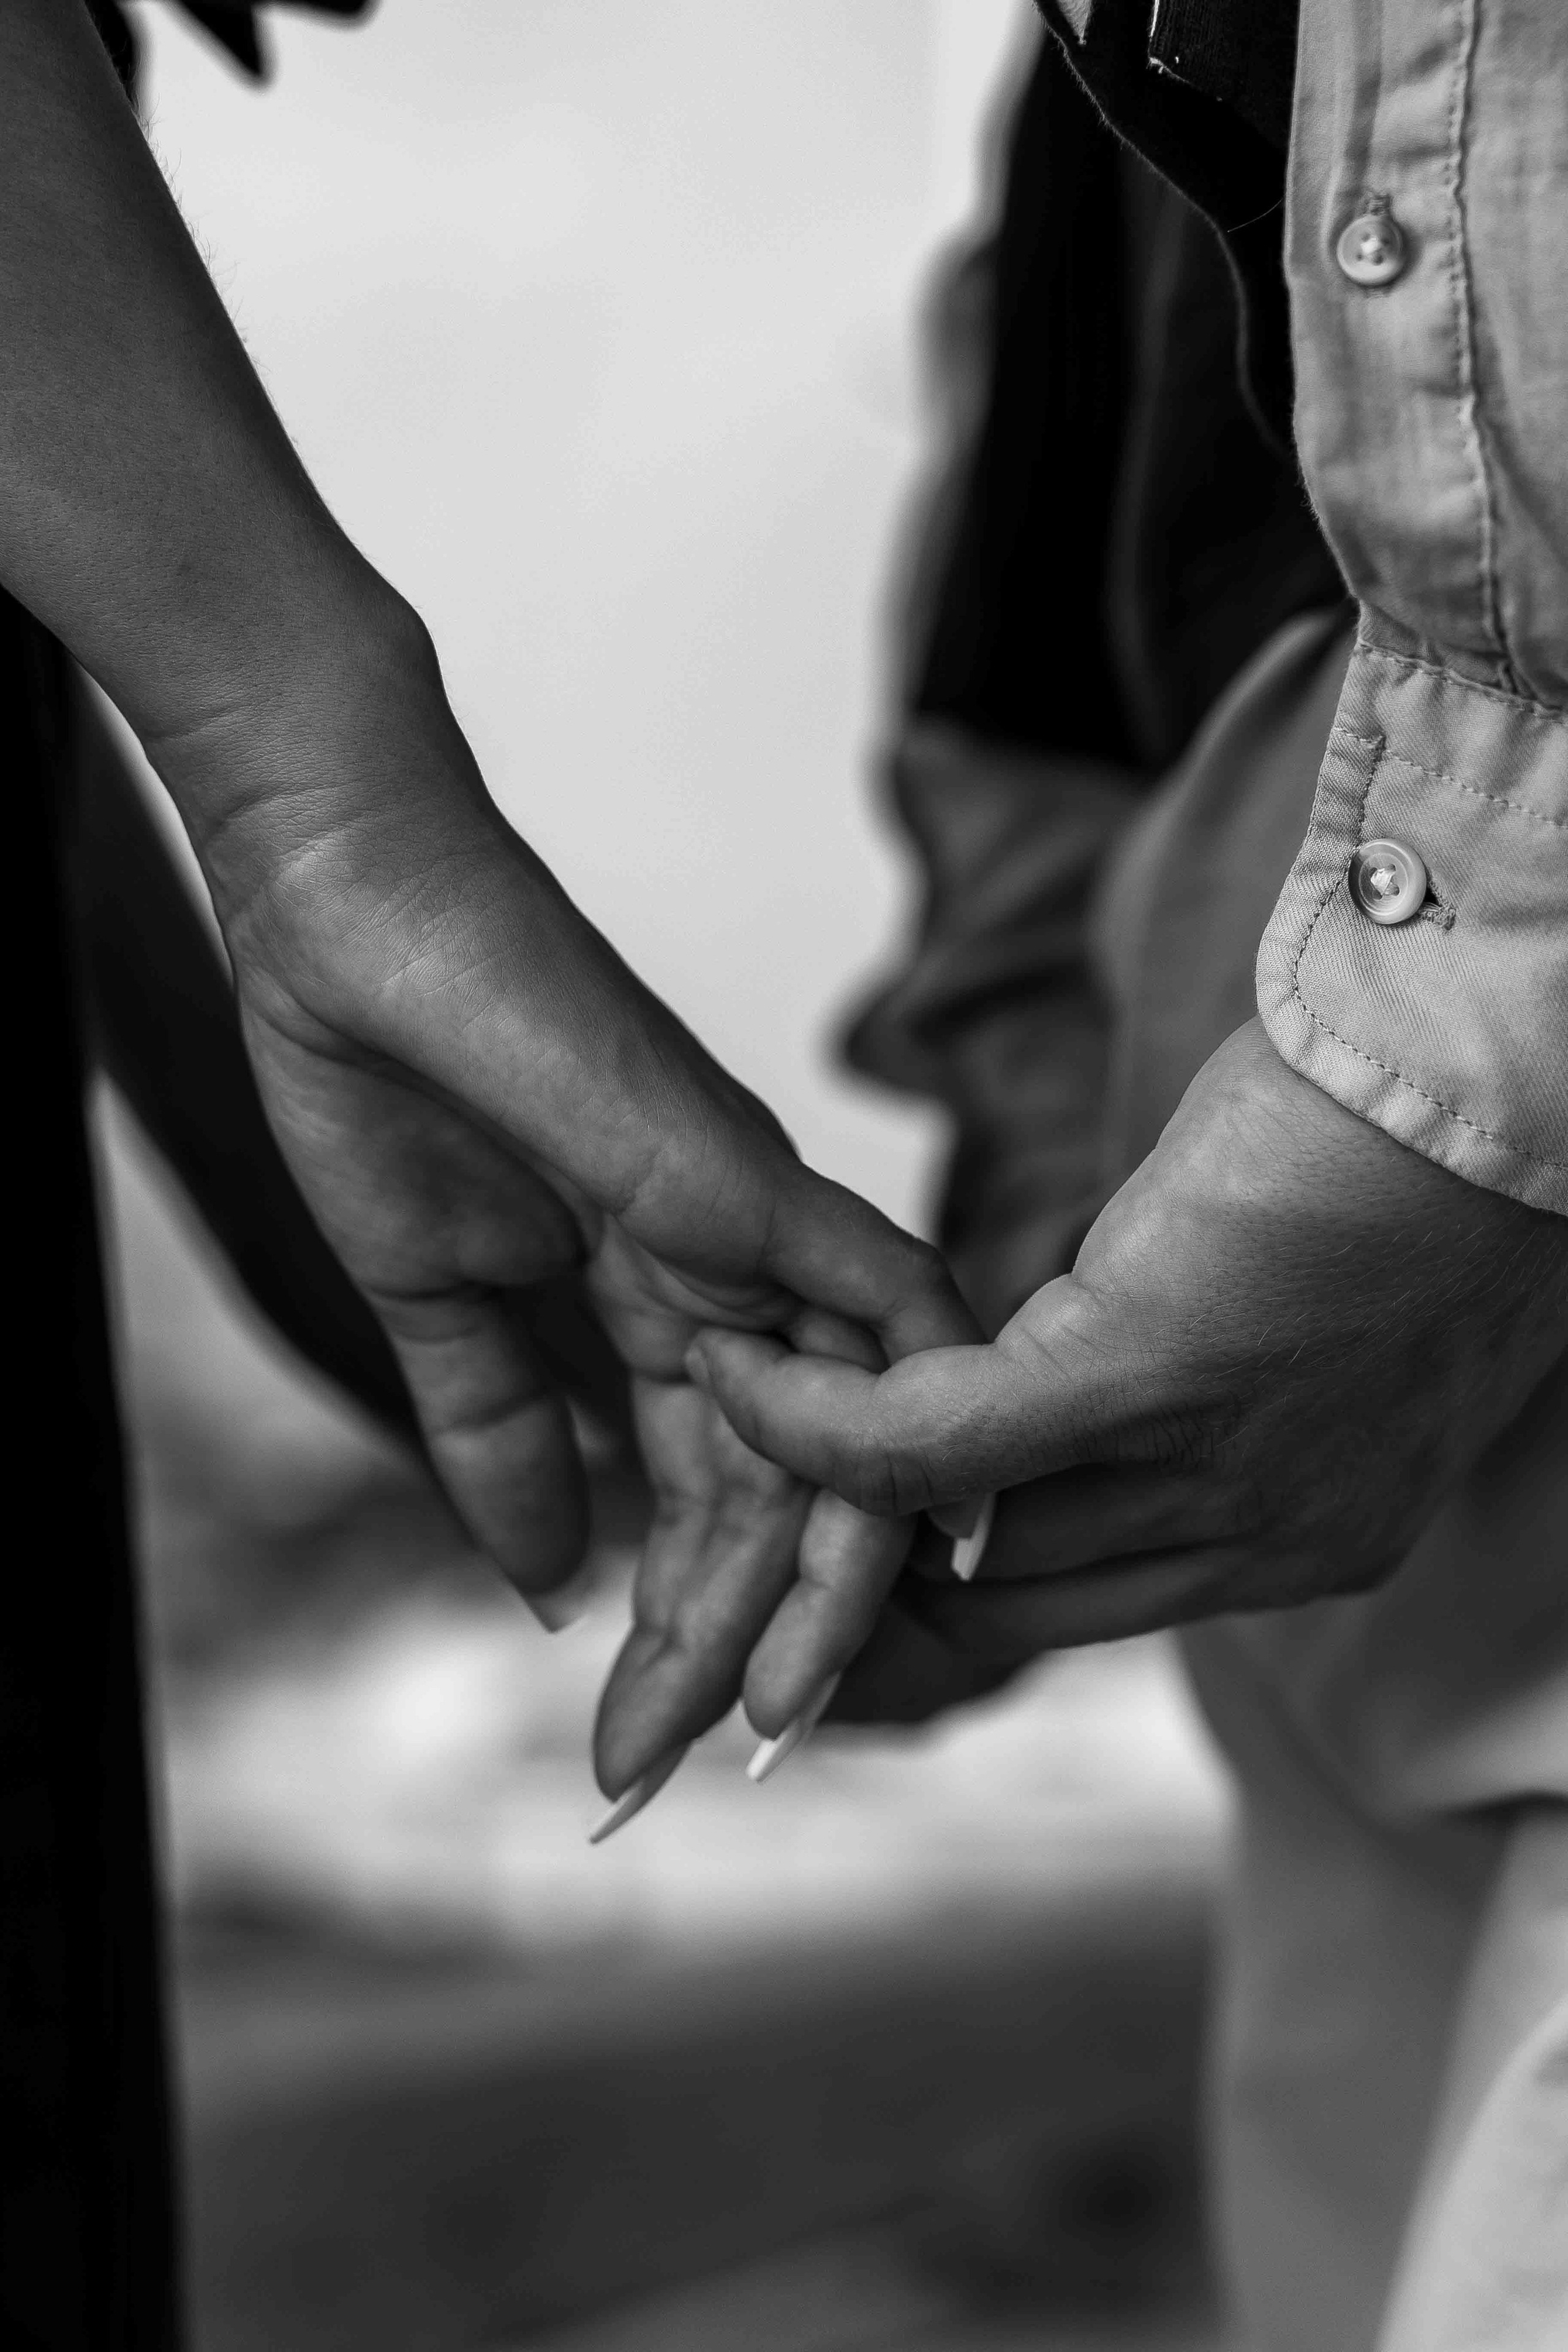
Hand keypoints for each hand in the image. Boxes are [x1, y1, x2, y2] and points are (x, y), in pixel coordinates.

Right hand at [150, 609, 975, 1778]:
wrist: (347, 919)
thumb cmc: (384, 1077)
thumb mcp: (437, 1305)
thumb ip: (501, 1436)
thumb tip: (541, 1587)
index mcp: (671, 1310)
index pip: (707, 1505)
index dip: (673, 1634)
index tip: (622, 1756)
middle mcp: (746, 1287)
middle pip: (785, 1503)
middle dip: (730, 1651)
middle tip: (665, 1779)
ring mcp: (758, 1231)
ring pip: (845, 1445)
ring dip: (801, 1597)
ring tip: (743, 1730)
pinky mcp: (747, 1175)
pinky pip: (876, 1318)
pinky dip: (870, 1441)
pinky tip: (820, 1570)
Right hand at [691, 1019, 1567, 1717]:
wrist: (1500, 1062)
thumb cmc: (1409, 1155)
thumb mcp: (1297, 1321)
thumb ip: (1172, 1392)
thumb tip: (1038, 1398)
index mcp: (1304, 1535)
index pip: (1073, 1615)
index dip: (927, 1615)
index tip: (820, 1581)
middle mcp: (1261, 1536)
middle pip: (996, 1613)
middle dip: (846, 1600)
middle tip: (729, 1551)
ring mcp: (1205, 1467)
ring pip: (950, 1540)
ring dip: (811, 1501)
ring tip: (720, 1433)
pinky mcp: (1143, 1372)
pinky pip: (931, 1441)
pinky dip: (822, 1421)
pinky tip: (748, 1374)